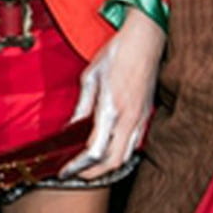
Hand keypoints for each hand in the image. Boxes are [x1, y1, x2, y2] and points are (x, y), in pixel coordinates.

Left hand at [61, 8, 164, 177]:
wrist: (146, 39)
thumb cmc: (119, 53)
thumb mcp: (91, 77)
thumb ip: (83, 106)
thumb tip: (72, 127)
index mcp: (112, 108)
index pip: (95, 150)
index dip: (79, 166)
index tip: (66, 170)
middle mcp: (129, 118)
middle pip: (113, 162)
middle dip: (93, 173)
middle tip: (75, 172)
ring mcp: (141, 118)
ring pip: (125, 156)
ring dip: (107, 166)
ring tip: (89, 165)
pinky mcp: (146, 115)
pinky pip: (133, 143)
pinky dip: (119, 153)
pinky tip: (107, 148)